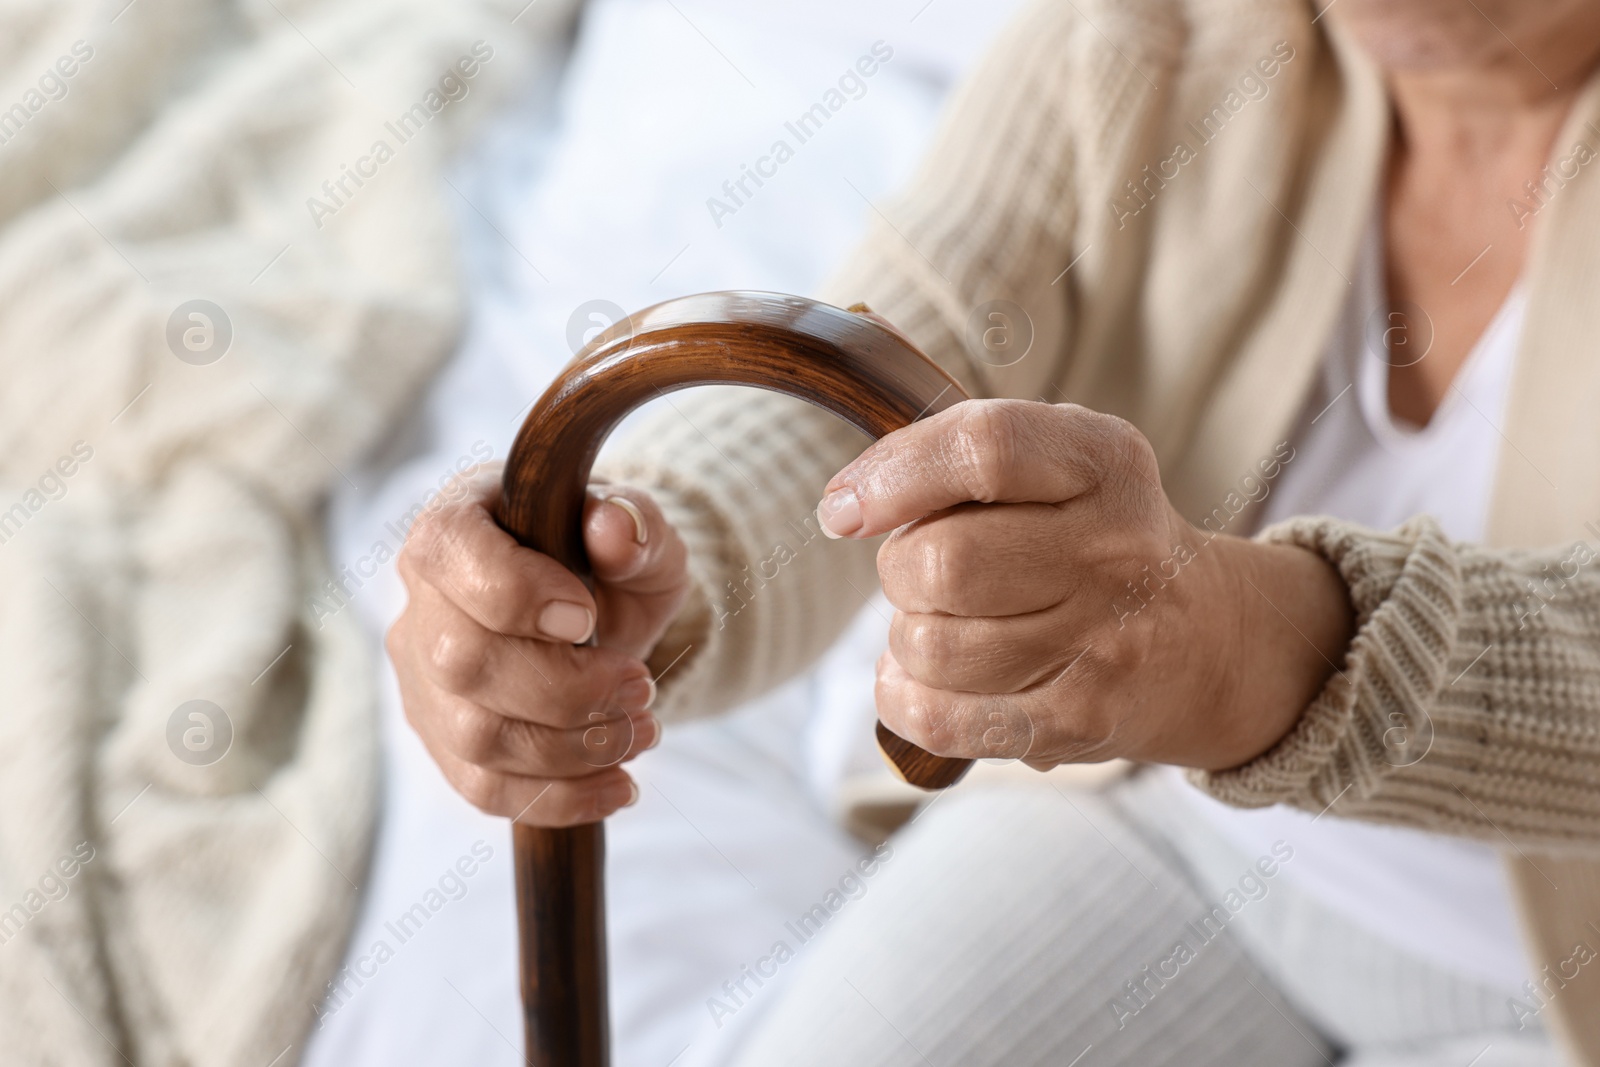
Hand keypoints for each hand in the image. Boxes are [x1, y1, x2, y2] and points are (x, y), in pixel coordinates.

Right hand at [388, 463, 689, 825]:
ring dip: (573, 749)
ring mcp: (424, 677)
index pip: (450, 552)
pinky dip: (559, 797)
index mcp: (457, 524)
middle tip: (641, 687)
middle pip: (463, 663)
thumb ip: (636, 524)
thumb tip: (617, 532)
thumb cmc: (611, 562)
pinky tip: (618, 785)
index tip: (587, 618)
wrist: (605, 614)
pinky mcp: (442, 738)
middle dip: (566, 689)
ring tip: (642, 731)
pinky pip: (484, 788)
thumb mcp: (641, 533)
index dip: (518, 594)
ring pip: (474, 737)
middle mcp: (423, 601)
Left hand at [816, 400, 1353, 771]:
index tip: (845, 508)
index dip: (894, 476)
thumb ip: (956, 458)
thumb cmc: (1089, 537)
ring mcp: (1105, 639)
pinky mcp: (1082, 719)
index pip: (983, 449)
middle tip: (920, 573)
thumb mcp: (1057, 464)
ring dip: (906, 638)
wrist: (1207, 639)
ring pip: (932, 645)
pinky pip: (943, 718)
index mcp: (1105, 460)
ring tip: (939, 625)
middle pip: (943, 562)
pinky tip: (919, 681)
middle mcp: (1116, 545)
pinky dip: (904, 698)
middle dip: (899, 569)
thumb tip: (846, 505)